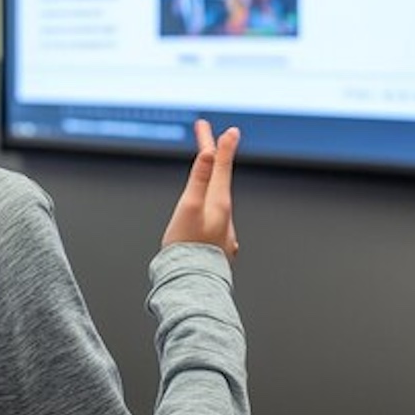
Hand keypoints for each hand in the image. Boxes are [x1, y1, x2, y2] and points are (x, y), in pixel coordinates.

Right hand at [162, 119, 239, 259]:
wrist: (191, 284)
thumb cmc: (186, 248)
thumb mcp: (188, 208)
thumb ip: (198, 180)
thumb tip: (208, 153)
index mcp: (220, 204)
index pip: (220, 167)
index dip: (221, 146)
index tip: (228, 130)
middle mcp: (226, 216)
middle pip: (219, 181)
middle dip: (214, 159)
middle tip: (208, 139)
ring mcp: (223, 231)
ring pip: (218, 200)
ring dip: (213, 183)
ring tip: (207, 172)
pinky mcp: (218, 245)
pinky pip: (215, 219)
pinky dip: (210, 207)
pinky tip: (206, 213)